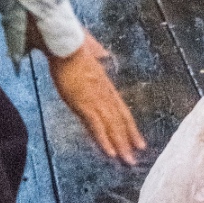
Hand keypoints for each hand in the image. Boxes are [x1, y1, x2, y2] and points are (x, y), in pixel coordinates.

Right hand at [37, 27, 145, 164]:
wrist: (65, 41)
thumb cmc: (74, 42)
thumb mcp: (90, 49)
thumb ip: (98, 54)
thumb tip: (103, 53)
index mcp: (105, 83)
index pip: (121, 109)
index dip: (130, 127)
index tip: (138, 140)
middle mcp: (104, 93)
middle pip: (120, 120)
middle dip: (128, 140)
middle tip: (135, 158)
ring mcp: (95, 98)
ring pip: (111, 126)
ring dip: (119, 145)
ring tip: (126, 161)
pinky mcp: (83, 102)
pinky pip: (96, 125)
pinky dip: (104, 140)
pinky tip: (110, 153)